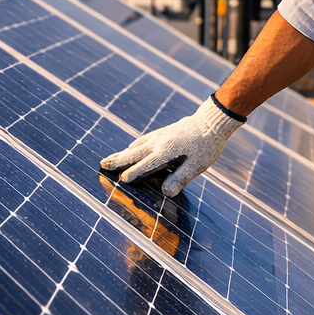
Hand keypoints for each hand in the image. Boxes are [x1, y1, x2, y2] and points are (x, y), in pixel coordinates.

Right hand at [99, 96, 244, 196]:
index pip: (145, 165)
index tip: (121, 180)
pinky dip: (134, 145)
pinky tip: (131, 147)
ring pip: (136, 146)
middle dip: (118, 160)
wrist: (211, 121)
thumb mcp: (197, 166)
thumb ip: (180, 179)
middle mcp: (159, 142)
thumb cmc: (207, 145)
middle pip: (134, 153)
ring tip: (110, 159)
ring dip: (122, 153)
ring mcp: (159, 136)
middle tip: (102, 164)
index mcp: (166, 152)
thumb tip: (165, 193)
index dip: (134, 173)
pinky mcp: (163, 132)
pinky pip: (143, 139)